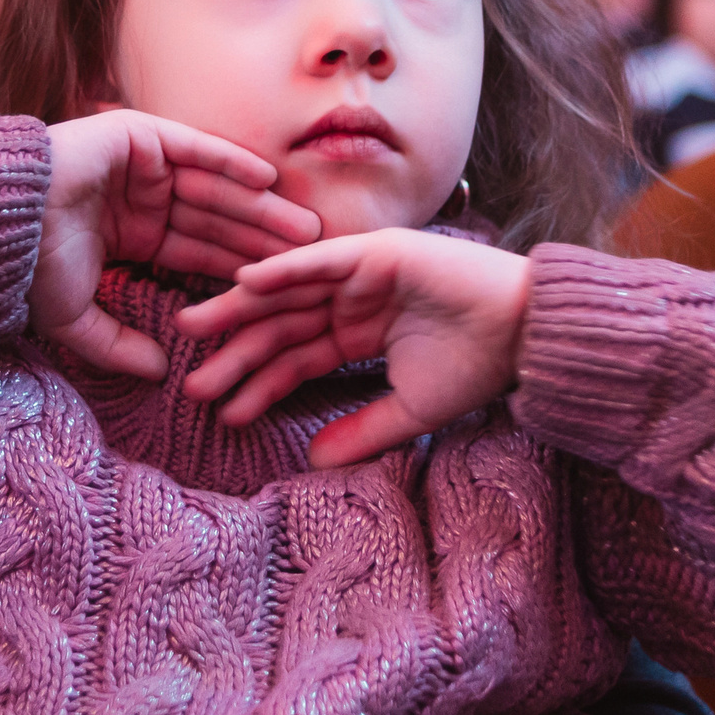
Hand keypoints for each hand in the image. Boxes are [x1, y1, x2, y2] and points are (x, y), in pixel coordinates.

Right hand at [36, 110, 319, 377]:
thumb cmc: (29, 269)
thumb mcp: (77, 319)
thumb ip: (117, 345)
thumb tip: (158, 371)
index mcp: (130, 238)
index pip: (198, 253)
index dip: (239, 267)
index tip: (282, 286)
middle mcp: (141, 199)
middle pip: (217, 220)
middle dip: (263, 236)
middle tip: (313, 254)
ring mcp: (142, 165)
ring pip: (214, 187)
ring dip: (259, 203)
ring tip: (303, 224)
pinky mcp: (139, 136)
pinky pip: (195, 149)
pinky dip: (231, 162)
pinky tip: (267, 180)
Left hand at [175, 230, 529, 467]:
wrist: (523, 332)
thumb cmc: (476, 367)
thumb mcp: (409, 409)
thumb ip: (361, 432)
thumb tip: (312, 462)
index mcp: (356, 332)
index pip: (294, 359)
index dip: (257, 383)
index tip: (220, 411)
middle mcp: (351, 300)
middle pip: (279, 326)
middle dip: (235, 352)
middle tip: (191, 381)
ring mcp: (360, 273)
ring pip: (287, 292)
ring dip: (240, 308)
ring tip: (193, 328)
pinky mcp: (376, 252)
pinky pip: (319, 261)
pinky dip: (282, 269)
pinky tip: (244, 282)